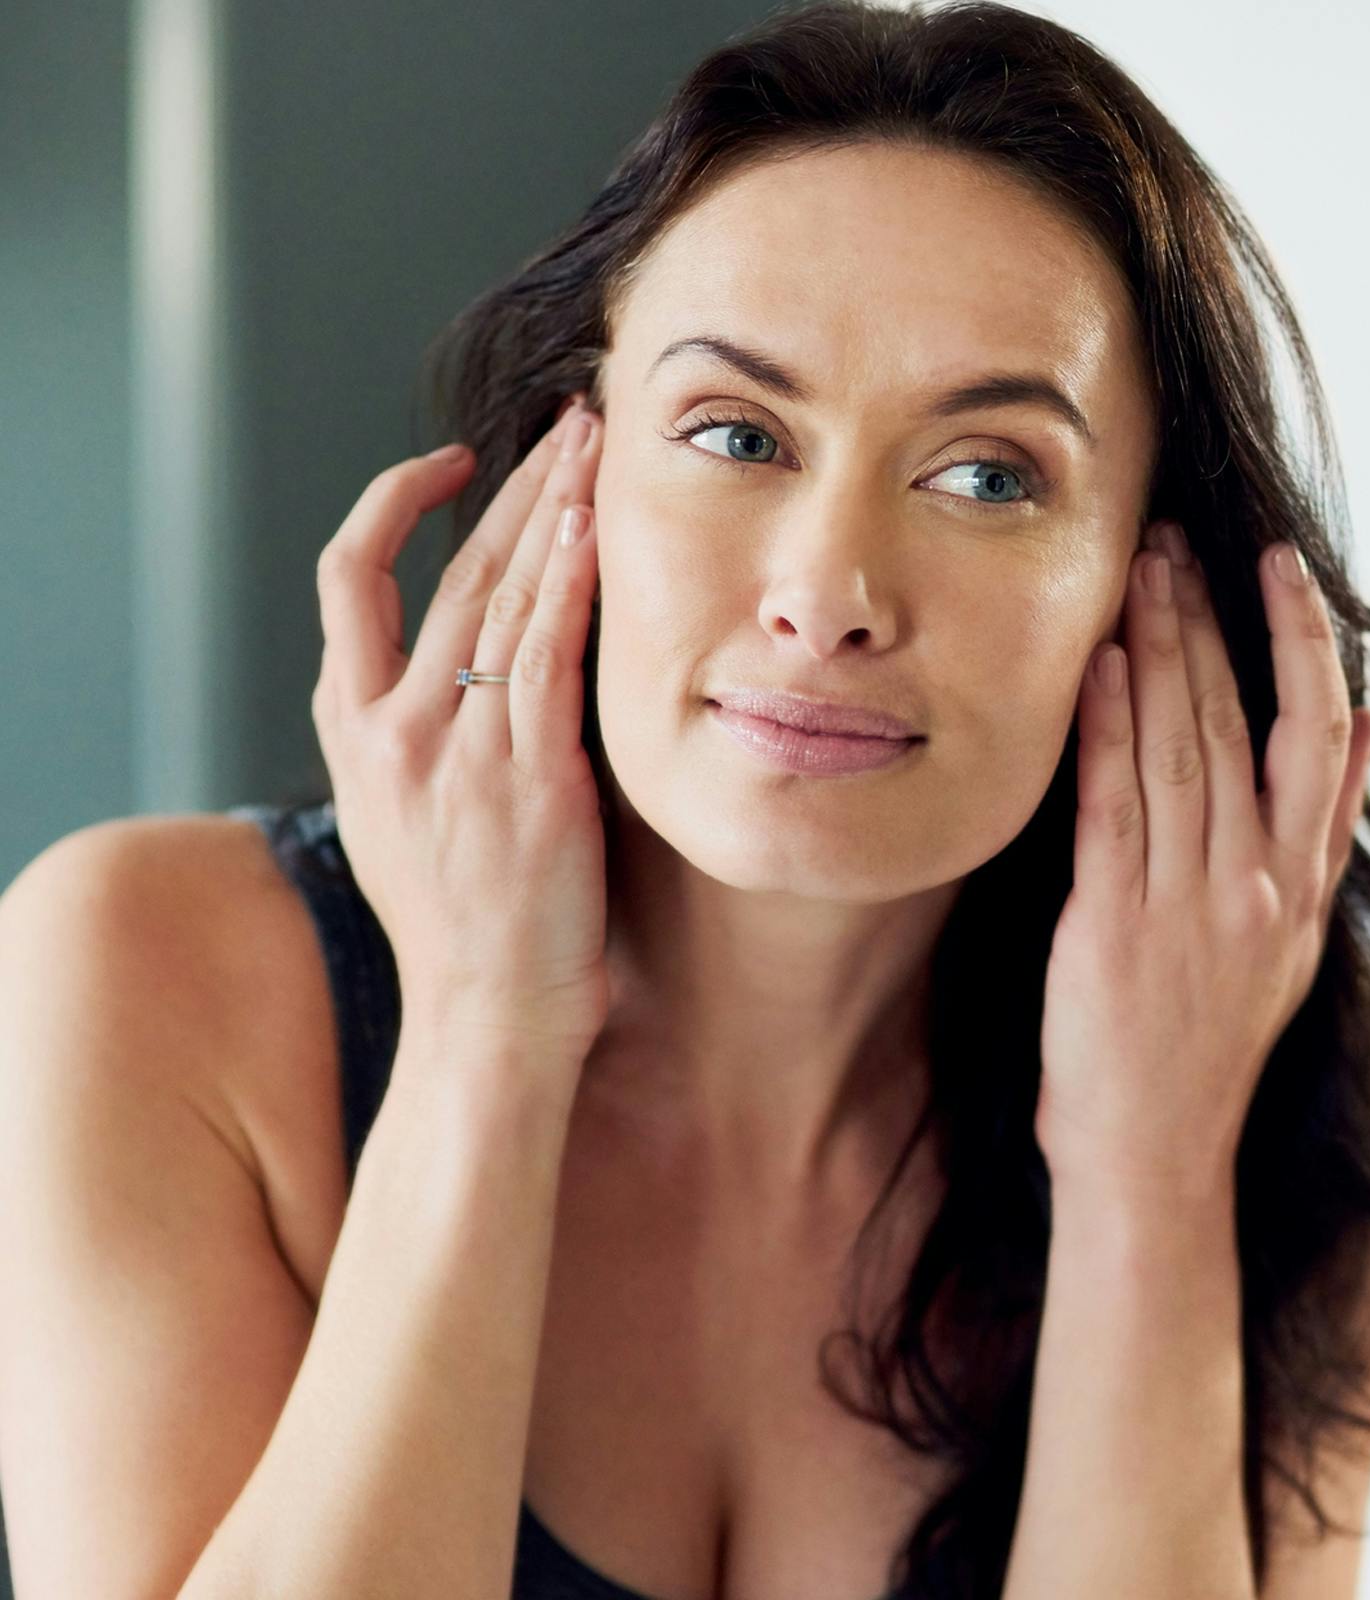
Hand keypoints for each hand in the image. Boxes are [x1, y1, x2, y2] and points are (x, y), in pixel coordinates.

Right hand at [310, 394, 610, 1060]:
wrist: (486, 1018)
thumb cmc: (462, 926)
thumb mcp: (400, 819)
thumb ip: (416, 735)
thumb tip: (463, 668)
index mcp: (353, 731)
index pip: (350, 580)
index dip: (394, 504)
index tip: (454, 464)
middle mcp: (393, 729)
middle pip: (450, 569)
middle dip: (516, 484)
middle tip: (569, 424)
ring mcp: (458, 753)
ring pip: (502, 598)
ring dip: (555, 509)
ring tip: (597, 446)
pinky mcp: (528, 781)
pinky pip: (547, 659)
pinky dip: (569, 587)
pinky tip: (596, 530)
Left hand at [1035, 527, 1369, 1199]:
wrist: (1153, 1151)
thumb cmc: (1209, 1040)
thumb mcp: (1294, 938)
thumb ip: (1324, 829)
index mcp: (1299, 883)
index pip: (1318, 734)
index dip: (1302, 642)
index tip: (1279, 568)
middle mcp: (1254, 884)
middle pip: (1236, 722)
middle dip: (1205, 622)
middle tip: (1177, 541)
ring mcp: (1186, 904)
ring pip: (1177, 749)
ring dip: (1155, 654)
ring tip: (1140, 574)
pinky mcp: (1113, 925)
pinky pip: (1114, 808)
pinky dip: (1105, 732)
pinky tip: (1094, 668)